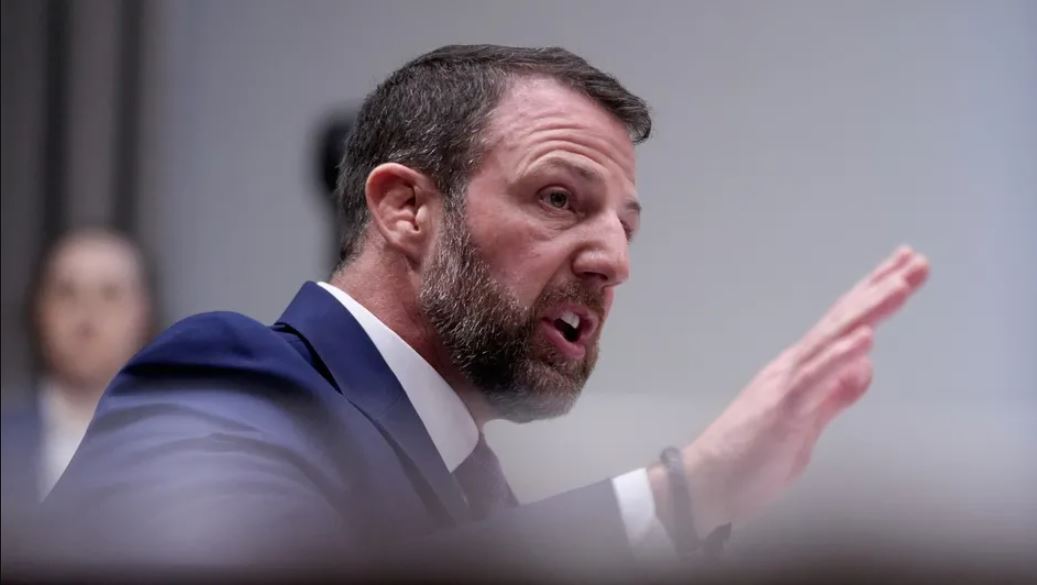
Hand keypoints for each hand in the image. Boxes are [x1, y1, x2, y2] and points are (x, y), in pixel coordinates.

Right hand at [649, 246, 929, 537]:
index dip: (873, 295)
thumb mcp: (808, 425)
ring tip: (900, 285)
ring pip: (832, 339)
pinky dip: (839, 356)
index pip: (844, 325)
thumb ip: (835, 395)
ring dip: (868, 310)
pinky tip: (865, 338)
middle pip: (843, 320)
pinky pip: (814, 379)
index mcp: (802, 370)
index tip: (903, 269)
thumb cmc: (749, 458)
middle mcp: (794, 367)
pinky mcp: (782, 410)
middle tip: (916, 260)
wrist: (706, 484)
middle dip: (881, 289)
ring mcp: (786, 384)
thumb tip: (864, 366)